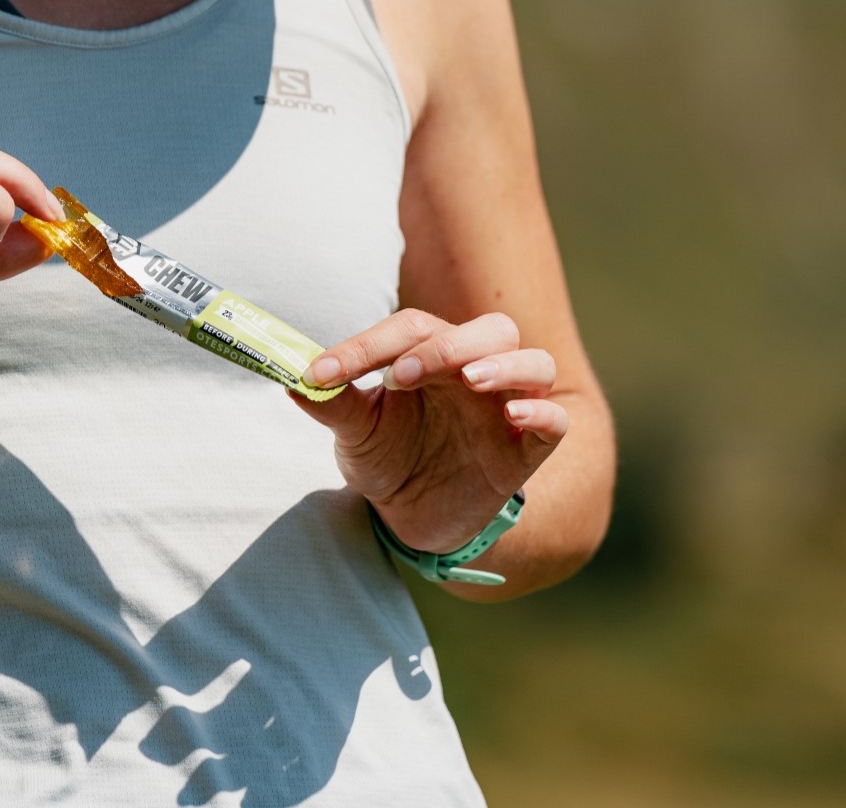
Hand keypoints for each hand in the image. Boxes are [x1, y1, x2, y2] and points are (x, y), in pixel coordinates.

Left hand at [290, 308, 568, 555]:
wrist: (416, 517)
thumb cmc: (389, 456)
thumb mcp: (355, 432)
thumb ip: (333, 404)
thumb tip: (289, 381)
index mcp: (430, 354)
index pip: (409, 329)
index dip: (365, 347)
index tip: (320, 374)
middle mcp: (474, 372)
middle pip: (490, 329)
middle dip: (450, 344)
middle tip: (403, 374)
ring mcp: (505, 409)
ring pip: (535, 362)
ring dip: (506, 365)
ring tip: (470, 381)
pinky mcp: (525, 451)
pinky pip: (556, 421)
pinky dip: (542, 412)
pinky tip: (514, 417)